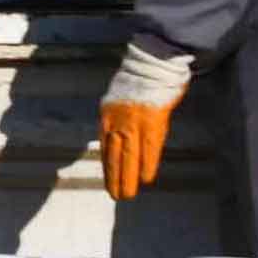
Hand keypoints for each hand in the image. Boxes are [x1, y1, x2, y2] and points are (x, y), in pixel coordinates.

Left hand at [97, 38, 188, 198]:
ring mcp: (134, 122)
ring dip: (128, 177)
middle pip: (114, 155)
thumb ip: (117, 117)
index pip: (105, 146)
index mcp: (107, 113)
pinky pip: (149, 148)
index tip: (109, 181)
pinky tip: (146, 178)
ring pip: (128, 156)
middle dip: (115, 177)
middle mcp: (116, 120)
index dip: (107, 165)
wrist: (152, 61)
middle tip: (117, 195)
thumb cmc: (140, 79)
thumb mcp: (118, 97)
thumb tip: (119, 137)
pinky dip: (147, 164)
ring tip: (128, 194)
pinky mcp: (152, 121)